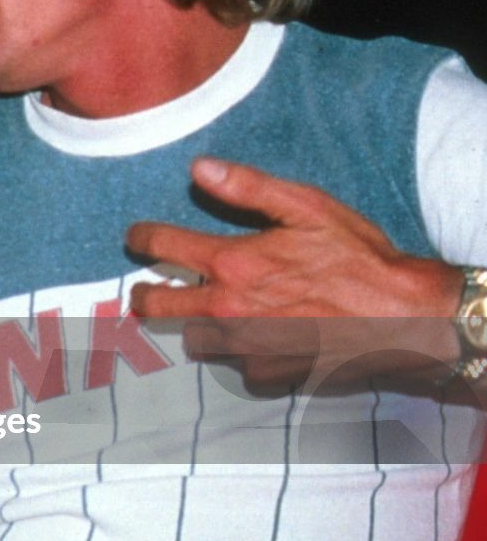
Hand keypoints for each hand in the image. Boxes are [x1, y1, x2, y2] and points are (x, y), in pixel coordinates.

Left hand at [126, 157, 461, 384]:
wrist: (404, 318)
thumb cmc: (360, 259)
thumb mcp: (308, 208)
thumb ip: (249, 187)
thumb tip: (199, 168)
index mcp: (232, 263)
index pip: (162, 247)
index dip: (141, 238)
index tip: (136, 238)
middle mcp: (228, 309)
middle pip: (158, 306)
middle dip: (145, 296)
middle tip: (144, 292)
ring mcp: (245, 346)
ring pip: (195, 339)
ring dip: (196, 327)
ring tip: (208, 316)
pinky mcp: (268, 373)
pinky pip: (238, 367)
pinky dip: (242, 356)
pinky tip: (259, 343)